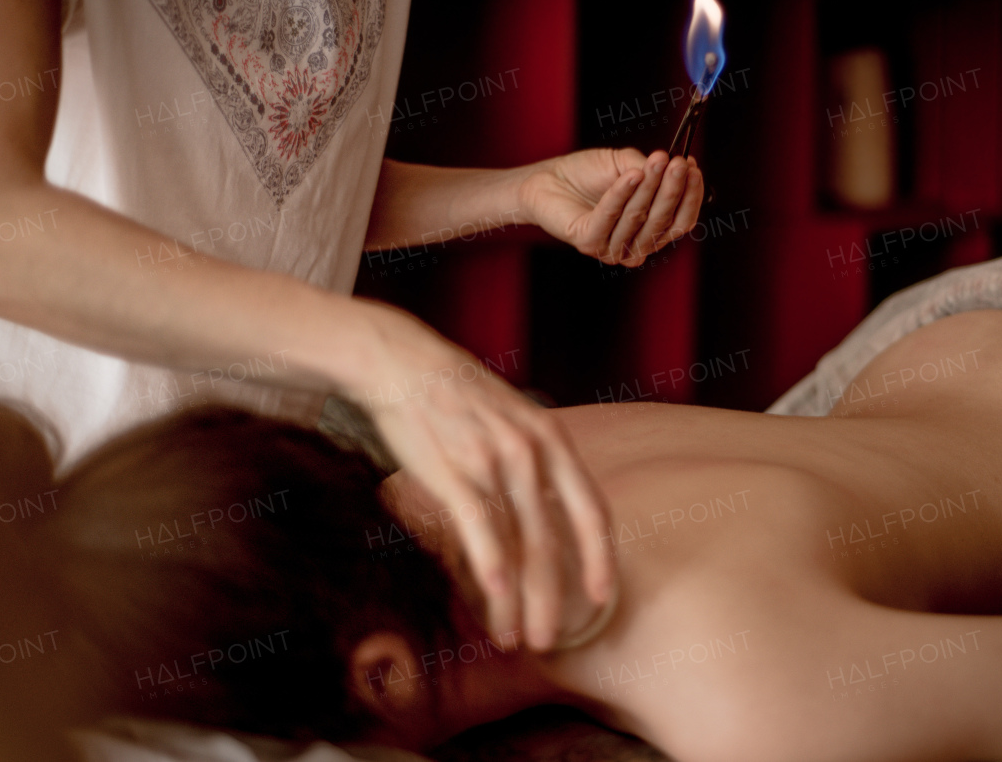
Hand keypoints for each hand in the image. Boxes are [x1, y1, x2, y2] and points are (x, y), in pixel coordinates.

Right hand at [350, 302, 615, 650]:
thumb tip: (551, 509)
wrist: (401, 360)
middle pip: (553, 542)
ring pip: (516, 546)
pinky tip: (493, 598)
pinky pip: (479, 528)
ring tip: (511, 637)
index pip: (591, 511)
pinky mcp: (454, 470)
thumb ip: (537, 459)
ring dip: (515, 601)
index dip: (599, 559)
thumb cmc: (457, 396)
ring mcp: (493, 461)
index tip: (600, 597)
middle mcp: (531, 451)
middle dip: (553, 599)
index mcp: (552, 439)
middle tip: (547, 640)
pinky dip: (489, 568)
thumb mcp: (514, 417)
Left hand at [519, 148, 704, 266]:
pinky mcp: (589, 243)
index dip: (691, 196)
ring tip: (656, 160)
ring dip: (650, 187)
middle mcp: (634, 247)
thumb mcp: (625, 164)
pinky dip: (621, 193)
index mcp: (650, 233)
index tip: (693, 168)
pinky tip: (631, 174)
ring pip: (639, 217)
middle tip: (679, 163)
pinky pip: (610, 216)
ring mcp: (612, 249)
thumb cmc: (588, 174)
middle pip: (663, 221)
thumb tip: (670, 165)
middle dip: (673, 189)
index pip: (681, 222)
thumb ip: (648, 168)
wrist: (547, 179)